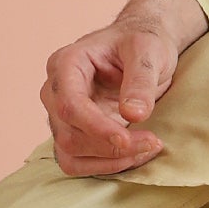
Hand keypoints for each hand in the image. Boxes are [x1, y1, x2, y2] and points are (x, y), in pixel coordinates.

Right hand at [41, 0, 208, 176]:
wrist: (141, 47)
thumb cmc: (141, 41)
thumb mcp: (148, 50)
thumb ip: (141, 80)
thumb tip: (133, 114)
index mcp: (66, 64)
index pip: (69, 104)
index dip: (96, 127)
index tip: (127, 140)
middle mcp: (55, 91)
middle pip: (68, 134)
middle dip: (110, 147)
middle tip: (153, 142)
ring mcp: (61, 115)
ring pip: (70, 154)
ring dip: (110, 161)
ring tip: (148, 148)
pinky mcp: (73, 132)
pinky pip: (78, 162)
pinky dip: (106, 166)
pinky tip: (134, 156)